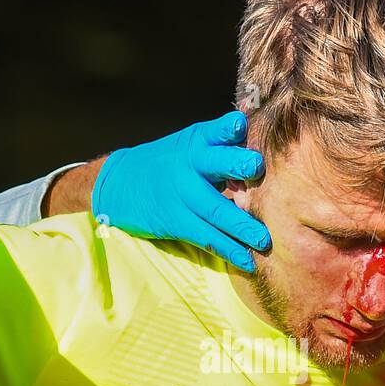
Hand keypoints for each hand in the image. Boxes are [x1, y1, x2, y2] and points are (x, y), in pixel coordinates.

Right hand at [91, 112, 270, 271]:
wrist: (120, 184)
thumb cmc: (170, 163)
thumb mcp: (191, 144)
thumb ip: (224, 145)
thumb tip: (260, 140)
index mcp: (198, 141)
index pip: (216, 130)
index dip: (228, 127)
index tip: (239, 125)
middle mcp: (190, 164)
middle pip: (216, 164)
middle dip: (237, 165)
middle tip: (256, 169)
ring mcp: (182, 194)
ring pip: (216, 209)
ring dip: (241, 226)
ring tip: (264, 240)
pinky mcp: (176, 220)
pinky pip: (206, 237)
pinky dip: (228, 250)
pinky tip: (247, 261)